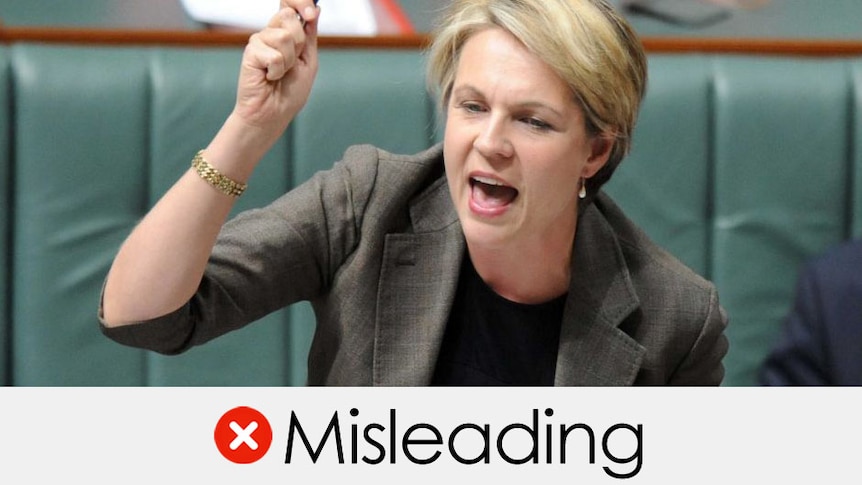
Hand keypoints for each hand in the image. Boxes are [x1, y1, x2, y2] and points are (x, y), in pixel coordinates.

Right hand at [233, 0, 319, 140]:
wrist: (274, 114)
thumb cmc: (290, 92)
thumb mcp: (308, 61)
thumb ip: (310, 36)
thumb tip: (315, 10)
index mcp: (285, 33)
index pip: (289, 5)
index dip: (300, 2)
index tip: (311, 11)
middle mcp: (270, 33)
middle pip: (288, 16)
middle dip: (299, 42)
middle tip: (292, 62)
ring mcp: (259, 42)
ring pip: (284, 37)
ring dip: (289, 61)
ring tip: (280, 73)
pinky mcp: (250, 53)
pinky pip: (274, 55)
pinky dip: (277, 71)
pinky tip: (269, 77)